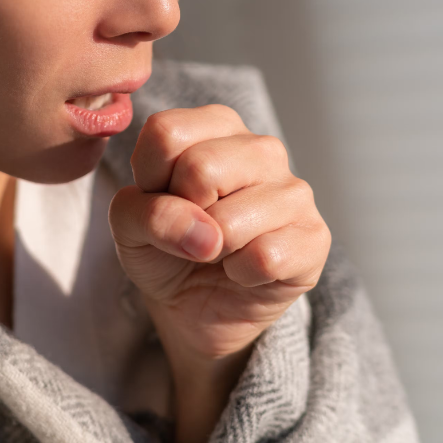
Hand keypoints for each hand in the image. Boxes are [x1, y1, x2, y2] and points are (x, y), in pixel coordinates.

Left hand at [108, 104, 329, 442]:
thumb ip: (144, 209)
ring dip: (209, 248)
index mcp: (210, 127)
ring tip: (214, 258)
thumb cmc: (162, 254)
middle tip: (187, 238)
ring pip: (237, 208)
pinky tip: (240, 274)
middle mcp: (258, 149)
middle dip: (178, 214)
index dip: (148, 177)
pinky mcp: (313, 240)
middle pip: (202, 163)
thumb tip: (203, 228)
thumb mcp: (129, 228)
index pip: (167, 130)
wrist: (195, 315)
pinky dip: (241, 271)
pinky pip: (271, 250)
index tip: (155, 202)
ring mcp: (293, 192)